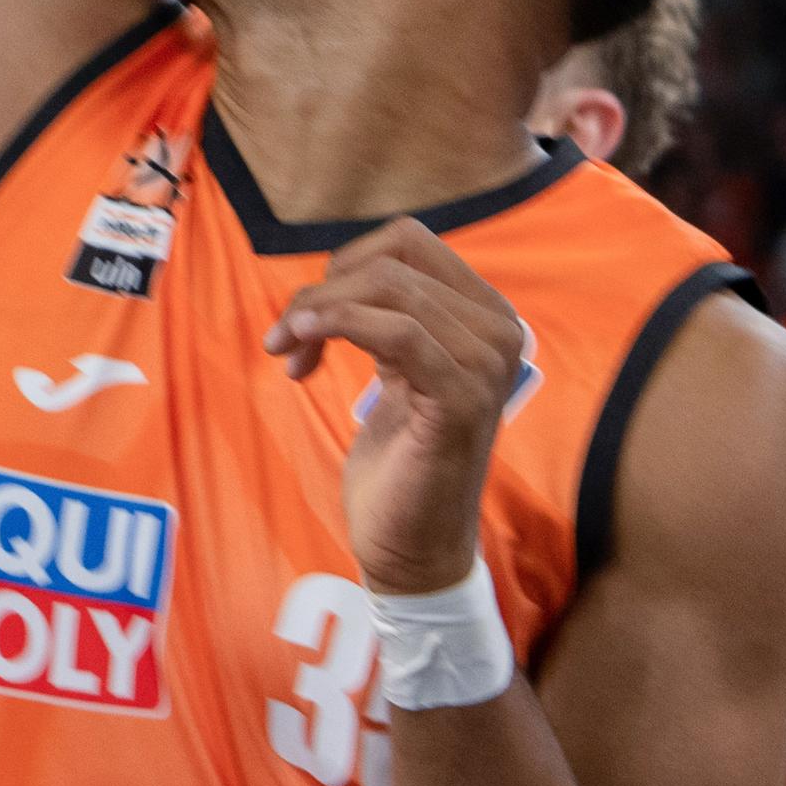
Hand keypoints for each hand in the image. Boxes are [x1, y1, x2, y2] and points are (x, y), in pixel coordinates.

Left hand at [264, 217, 527, 595]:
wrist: (412, 545)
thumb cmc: (396, 457)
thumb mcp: (392, 366)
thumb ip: (385, 312)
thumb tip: (342, 268)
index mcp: (484, 314)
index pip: (408, 240)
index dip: (344, 263)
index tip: (309, 314)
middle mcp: (499, 331)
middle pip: (391, 261)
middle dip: (322, 290)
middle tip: (285, 339)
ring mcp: (486, 365)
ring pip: (388, 287)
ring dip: (317, 310)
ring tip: (289, 352)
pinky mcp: (463, 400)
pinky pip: (399, 331)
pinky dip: (339, 324)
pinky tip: (301, 348)